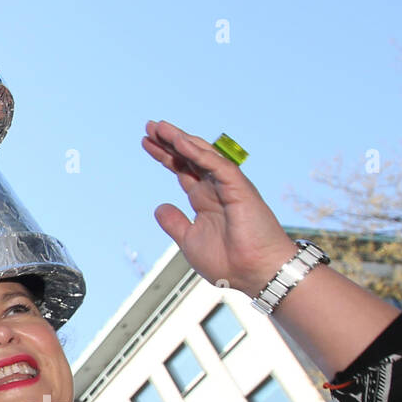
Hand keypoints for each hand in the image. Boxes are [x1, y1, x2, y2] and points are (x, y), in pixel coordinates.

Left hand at [141, 121, 296, 293]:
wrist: (255, 274)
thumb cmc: (229, 263)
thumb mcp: (190, 242)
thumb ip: (175, 224)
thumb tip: (159, 207)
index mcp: (205, 200)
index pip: (183, 170)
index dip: (165, 156)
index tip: (146, 143)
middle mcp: (216, 189)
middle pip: (190, 157)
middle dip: (170, 141)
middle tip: (149, 126)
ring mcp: (228, 186)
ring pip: (203, 155)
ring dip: (181, 140)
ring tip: (159, 128)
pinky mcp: (239, 188)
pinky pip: (218, 165)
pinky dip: (199, 153)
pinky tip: (180, 142)